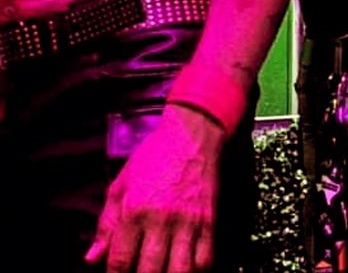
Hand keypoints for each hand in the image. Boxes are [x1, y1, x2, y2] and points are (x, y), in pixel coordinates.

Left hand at [85, 105, 224, 272]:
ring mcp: (188, 221)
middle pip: (149, 271)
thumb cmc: (153, 156)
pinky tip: (184, 266)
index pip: (120, 262)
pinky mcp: (209, 220)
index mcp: (135, 210)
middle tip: (140, 270)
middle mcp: (161, 219)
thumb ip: (106, 223)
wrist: (191, 134)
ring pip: (180, 271)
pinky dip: (194, 270)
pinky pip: (204, 260)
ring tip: (161, 269)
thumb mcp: (121, 183)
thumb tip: (92, 258)